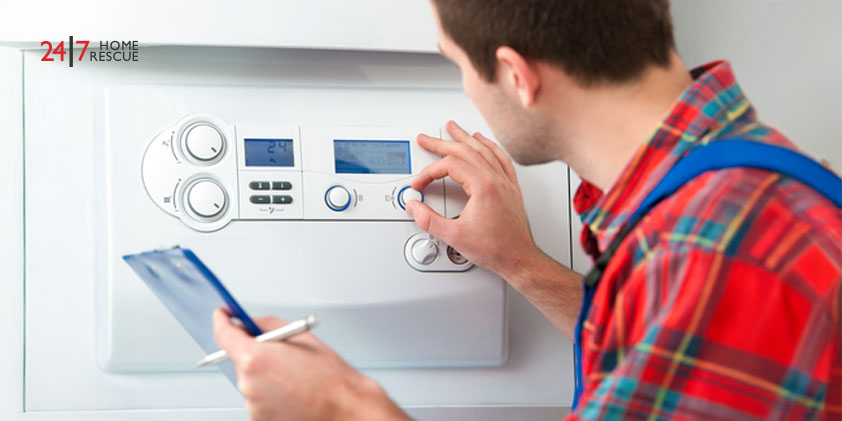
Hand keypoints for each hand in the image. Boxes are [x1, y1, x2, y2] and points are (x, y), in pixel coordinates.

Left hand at [212, 310, 408, 420]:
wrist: (343, 409)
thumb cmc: (328, 376)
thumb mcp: (299, 335)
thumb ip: (266, 325)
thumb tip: (248, 323)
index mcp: (254, 358)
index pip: (223, 334)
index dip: (222, 321)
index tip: (223, 315)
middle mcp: (247, 384)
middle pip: (238, 358)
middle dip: (254, 350)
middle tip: (279, 350)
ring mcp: (252, 405)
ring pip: (249, 378)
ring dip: (264, 373)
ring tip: (293, 375)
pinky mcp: (258, 419)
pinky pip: (257, 396)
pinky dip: (269, 391)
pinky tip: (292, 390)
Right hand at [407, 121, 538, 279]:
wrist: (519, 258)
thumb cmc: (496, 249)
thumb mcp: (454, 236)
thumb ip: (429, 220)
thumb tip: (414, 207)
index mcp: (483, 186)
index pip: (450, 166)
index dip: (429, 173)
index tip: (420, 184)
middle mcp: (496, 179)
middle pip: (465, 150)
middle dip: (442, 143)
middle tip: (426, 138)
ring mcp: (505, 182)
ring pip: (484, 150)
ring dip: (465, 138)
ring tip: (453, 129)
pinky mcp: (511, 188)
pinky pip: (500, 158)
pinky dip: (489, 146)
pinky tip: (484, 142)